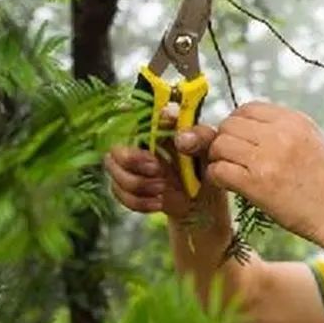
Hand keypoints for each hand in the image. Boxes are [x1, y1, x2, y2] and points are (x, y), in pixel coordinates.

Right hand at [105, 106, 226, 227]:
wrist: (203, 198)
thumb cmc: (205, 166)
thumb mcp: (209, 149)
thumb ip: (199, 136)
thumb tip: (181, 136)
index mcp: (155, 129)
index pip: (131, 120)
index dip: (135, 131)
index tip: (155, 149)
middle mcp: (137, 144)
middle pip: (114, 149)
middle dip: (132, 161)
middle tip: (157, 169)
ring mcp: (129, 167)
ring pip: (114, 173)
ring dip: (138, 184)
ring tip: (162, 189)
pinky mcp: (127, 187)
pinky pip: (119, 193)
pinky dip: (139, 202)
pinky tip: (158, 202)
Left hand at [206, 101, 323, 242]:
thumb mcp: (314, 141)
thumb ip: (285, 129)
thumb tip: (250, 125)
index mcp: (295, 120)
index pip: (248, 108)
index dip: (238, 125)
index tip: (241, 141)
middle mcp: (281, 134)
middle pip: (229, 124)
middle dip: (225, 140)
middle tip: (231, 159)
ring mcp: (268, 158)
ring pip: (220, 145)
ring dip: (218, 159)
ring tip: (229, 172)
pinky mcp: (257, 184)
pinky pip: (219, 170)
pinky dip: (217, 177)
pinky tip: (229, 185)